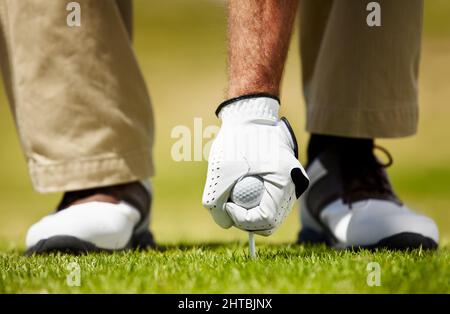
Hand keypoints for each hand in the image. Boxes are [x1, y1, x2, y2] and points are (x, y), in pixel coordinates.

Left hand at [202, 94, 308, 235]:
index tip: (226, 205)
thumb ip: (216, 202)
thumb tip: (225, 224)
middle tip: (228, 205)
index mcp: (284, 179)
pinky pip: (272, 201)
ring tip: (234, 193)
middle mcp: (295, 183)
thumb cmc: (235, 140)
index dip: (242, 220)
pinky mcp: (286, 180)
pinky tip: (242, 188)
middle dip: (247, 220)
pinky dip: (256, 201)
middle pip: (271, 221)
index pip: (266, 219)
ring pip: (272, 213)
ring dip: (251, 212)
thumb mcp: (220, 171)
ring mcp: (293, 182)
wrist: (249, 117)